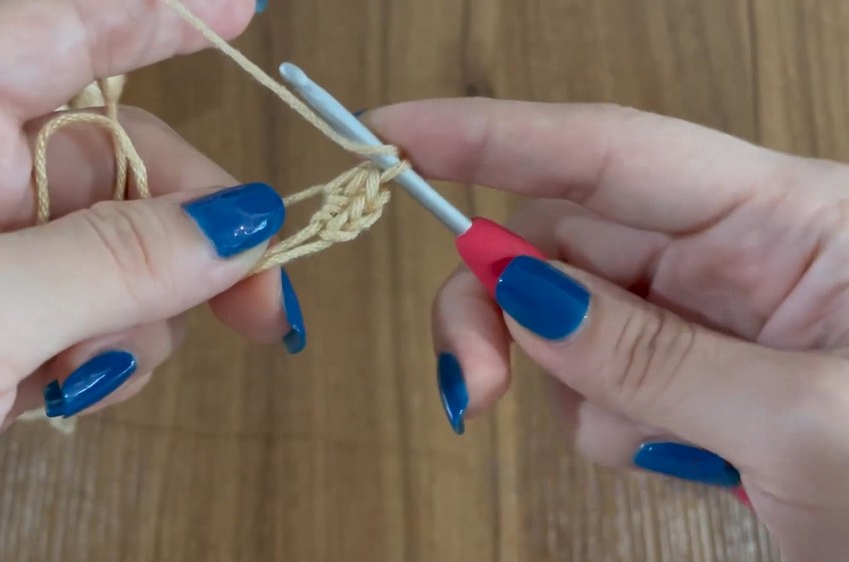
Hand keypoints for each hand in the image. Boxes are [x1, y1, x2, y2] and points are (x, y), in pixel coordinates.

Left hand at [0, 0, 305, 558]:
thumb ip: (110, 259)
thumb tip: (245, 223)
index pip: (50, 33)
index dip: (153, 16)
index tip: (244, 12)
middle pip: (116, 162)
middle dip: (193, 225)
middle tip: (262, 291)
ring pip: (121, 251)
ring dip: (141, 310)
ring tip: (88, 373)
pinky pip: (100, 318)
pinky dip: (112, 354)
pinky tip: (68, 394)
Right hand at [367, 99, 848, 560]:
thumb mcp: (804, 425)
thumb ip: (653, 359)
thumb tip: (521, 296)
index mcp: (790, 218)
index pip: (610, 150)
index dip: (492, 132)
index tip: (393, 130)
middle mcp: (739, 253)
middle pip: (563, 237)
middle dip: (499, 302)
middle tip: (472, 383)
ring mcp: (709, 317)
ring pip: (566, 318)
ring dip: (566, 382)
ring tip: (661, 445)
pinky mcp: (690, 374)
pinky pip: (595, 378)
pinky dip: (603, 419)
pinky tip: (680, 455)